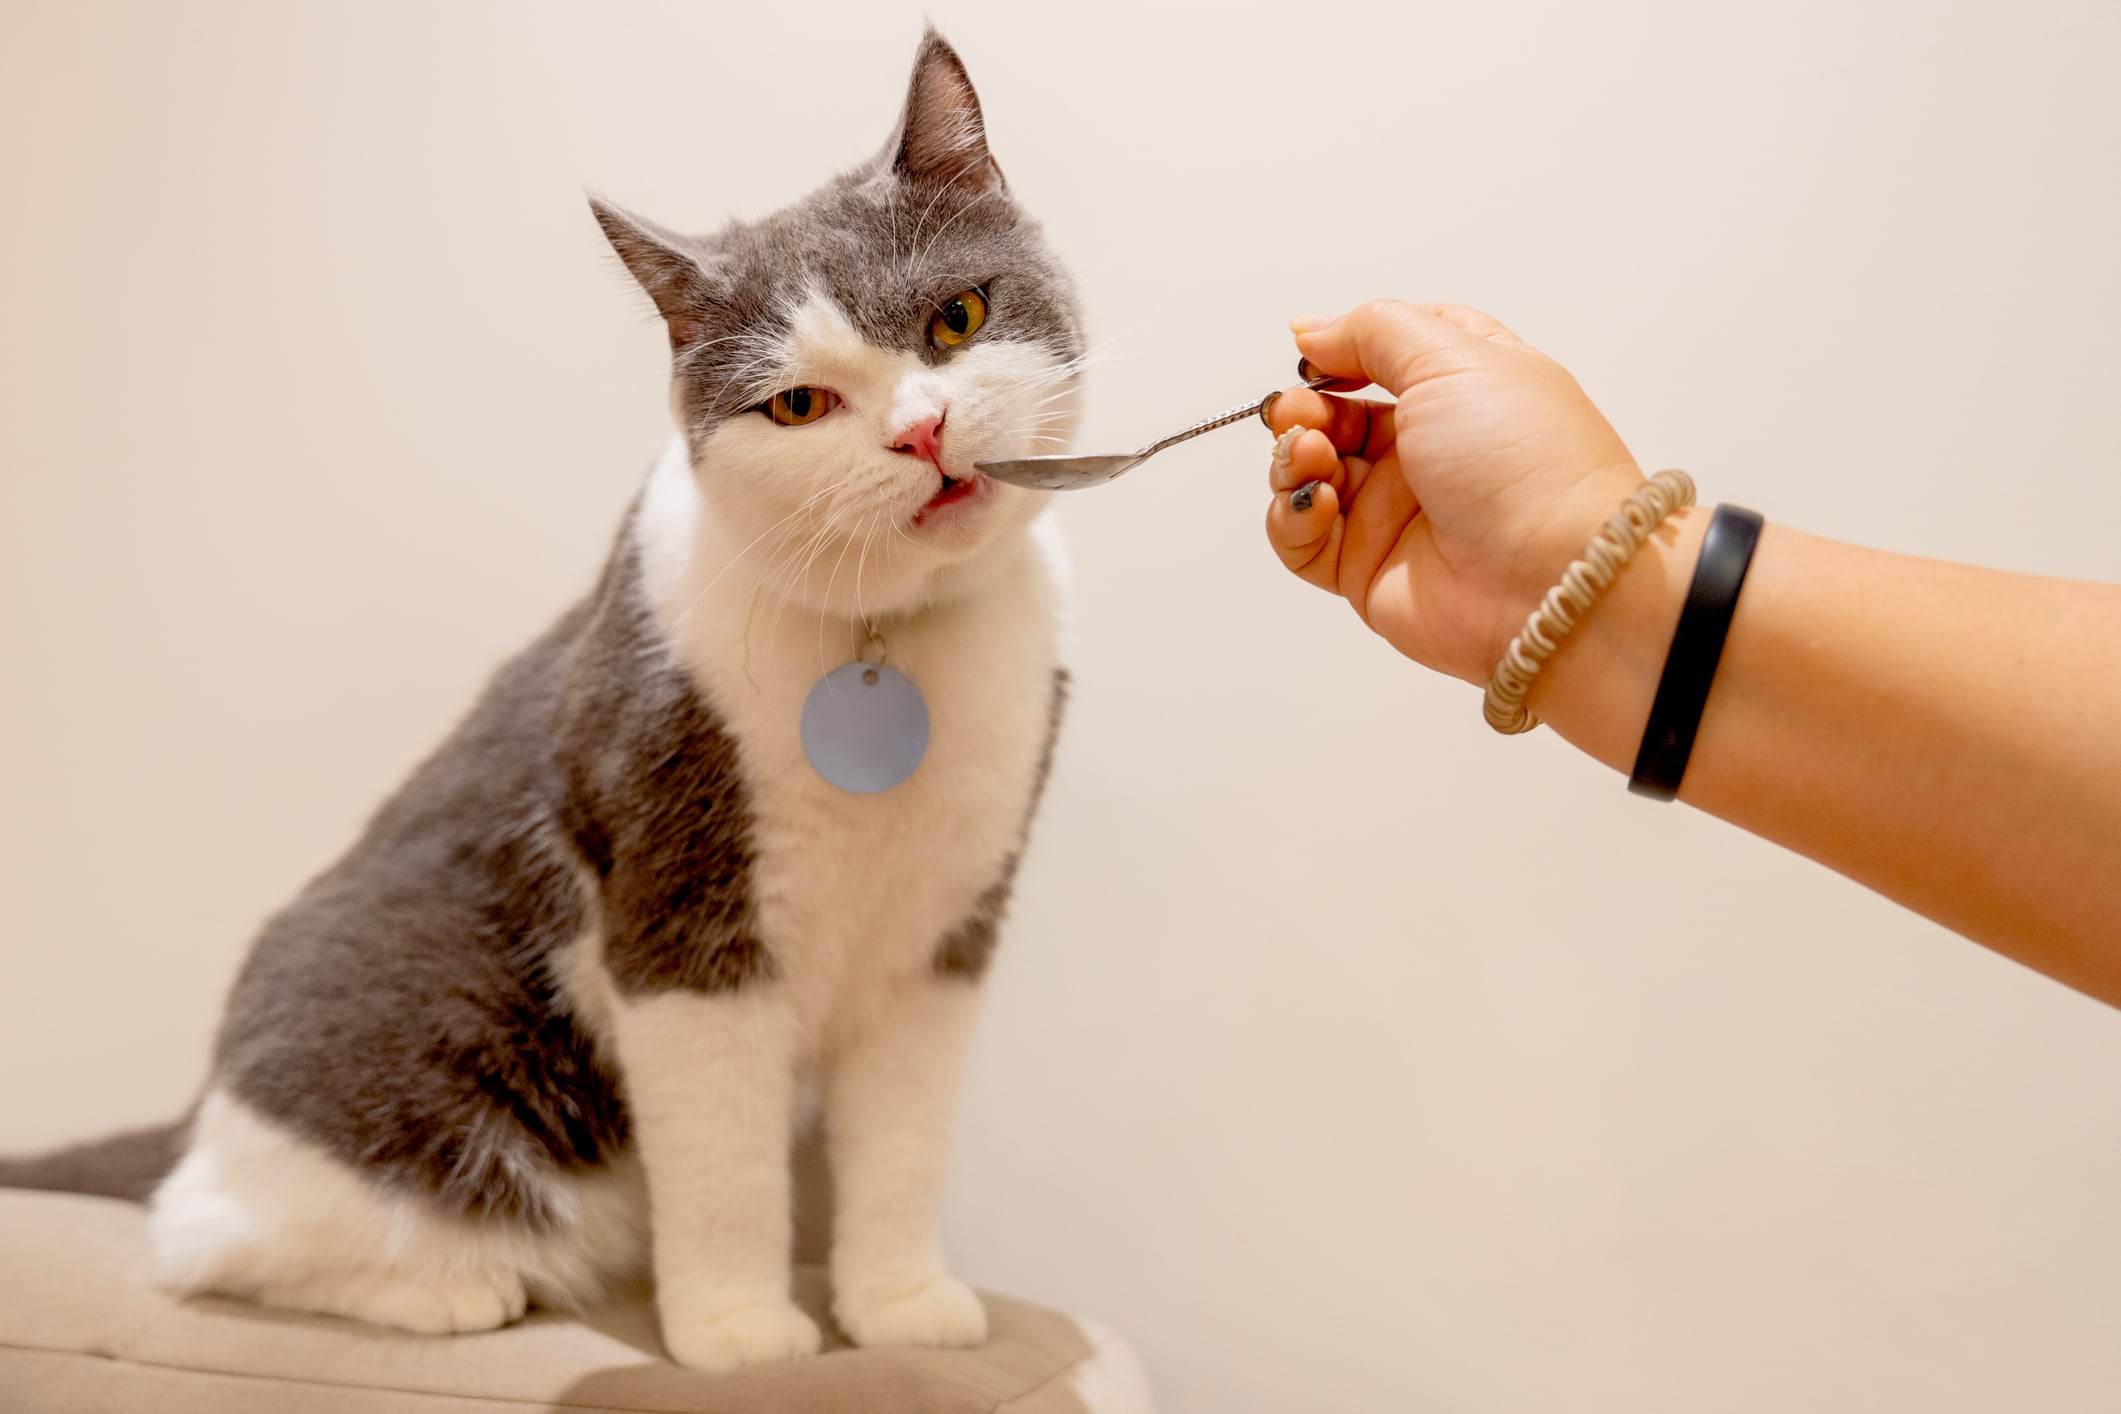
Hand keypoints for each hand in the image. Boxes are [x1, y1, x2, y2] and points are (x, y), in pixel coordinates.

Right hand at [1264, 301, 1652, 685]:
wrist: (1552, 581)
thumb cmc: (1529, 467)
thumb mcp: (1453, 357)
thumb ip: (1372, 331)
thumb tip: (1312, 331)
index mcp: (1464, 385)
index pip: (1386, 352)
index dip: (1343, 349)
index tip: (1315, 355)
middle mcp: (1430, 446)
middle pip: (1334, 413)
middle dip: (1304, 408)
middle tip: (1303, 416)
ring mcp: (1396, 510)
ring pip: (1308, 472)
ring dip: (1293, 458)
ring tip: (1311, 459)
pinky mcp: (1367, 567)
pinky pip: (1300, 537)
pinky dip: (1292, 517)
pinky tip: (1318, 505)